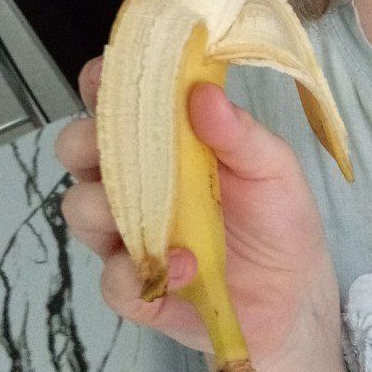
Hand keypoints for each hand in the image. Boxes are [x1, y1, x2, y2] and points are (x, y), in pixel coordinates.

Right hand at [55, 59, 340, 363]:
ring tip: (162, 217)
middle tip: (116, 146)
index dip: (100, 84)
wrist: (294, 296)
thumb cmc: (279, 218)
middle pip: (78, 150)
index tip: (104, 75)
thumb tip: (204, 93)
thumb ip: (240, 133)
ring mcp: (130, 235)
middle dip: (86, 142)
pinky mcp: (138, 288)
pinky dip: (138, 271)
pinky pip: (112, 279)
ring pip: (80, 210)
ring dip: (107, 207)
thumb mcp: (274, 168)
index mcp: (163, 142)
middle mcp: (135, 184)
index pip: (115, 103)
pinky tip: (184, 265)